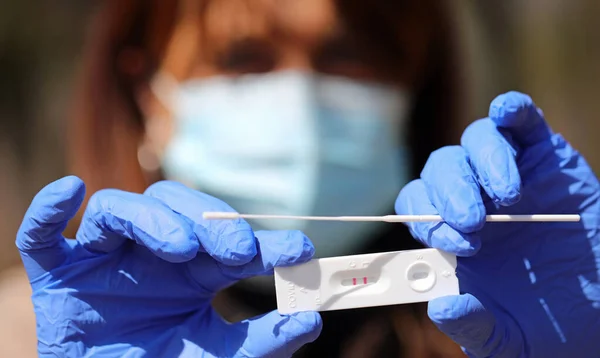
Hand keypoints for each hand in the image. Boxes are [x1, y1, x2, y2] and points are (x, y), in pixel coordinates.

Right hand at [16, 178, 321, 356]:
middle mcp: (149, 251)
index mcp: (192, 268)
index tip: (299, 251)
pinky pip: (41, 237)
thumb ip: (259, 342)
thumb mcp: (217, 357)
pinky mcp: (58, 275)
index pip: (228, 239)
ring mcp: (102, 258)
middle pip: (175, 206)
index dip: (264, 242)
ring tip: (183, 248)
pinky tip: (69, 192)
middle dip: (210, 221)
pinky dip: (48, 211)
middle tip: (240, 249)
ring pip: (117, 210)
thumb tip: (309, 322)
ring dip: (149, 219)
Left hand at [395, 91, 599, 356]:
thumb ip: (472, 326)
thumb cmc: (546, 320)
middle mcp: (474, 197)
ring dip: (483, 163)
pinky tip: (507, 113)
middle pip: (441, 169)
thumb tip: (440, 308)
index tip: (452, 240)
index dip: (425, 217)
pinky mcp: (544, 155)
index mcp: (453, 233)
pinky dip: (512, 111)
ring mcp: (508, 173)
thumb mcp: (505, 337)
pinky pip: (521, 123)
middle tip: (473, 222)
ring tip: (507, 199)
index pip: (417, 207)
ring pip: (475, 141)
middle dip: (450, 193)